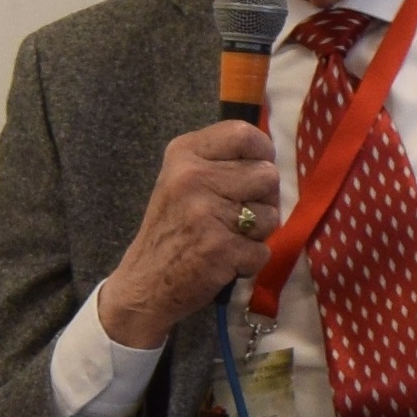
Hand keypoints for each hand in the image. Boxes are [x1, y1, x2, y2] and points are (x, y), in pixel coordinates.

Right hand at [101, 118, 288, 352]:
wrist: (145, 283)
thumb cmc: (170, 229)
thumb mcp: (181, 180)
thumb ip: (220, 163)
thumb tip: (270, 157)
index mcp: (184, 154)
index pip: (243, 134)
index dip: (262, 152)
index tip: (255, 170)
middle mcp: (194, 177)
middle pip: (267, 175)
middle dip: (264, 199)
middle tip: (238, 215)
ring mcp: (207, 213)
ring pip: (271, 214)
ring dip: (257, 233)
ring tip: (228, 238)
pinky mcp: (221, 248)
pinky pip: (263, 249)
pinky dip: (250, 260)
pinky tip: (225, 260)